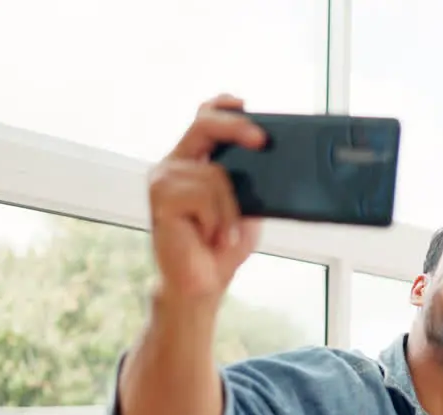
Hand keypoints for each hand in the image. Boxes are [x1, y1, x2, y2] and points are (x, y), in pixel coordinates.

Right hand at [148, 94, 266, 305]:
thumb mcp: (247, 206)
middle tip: (262, 141)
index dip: (223, 105)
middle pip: (203, 125)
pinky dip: (218, 220)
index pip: (204, 119)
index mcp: (195, 161)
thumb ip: (251, 180)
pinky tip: (211, 237)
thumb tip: (281, 160)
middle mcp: (175, 164)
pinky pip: (205, 196)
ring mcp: (164, 179)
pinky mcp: (161, 198)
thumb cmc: (222, 245)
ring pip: (214, 174)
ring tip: (222, 233)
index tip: (248, 103)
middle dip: (235, 127)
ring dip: (230, 209)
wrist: (203, 282)